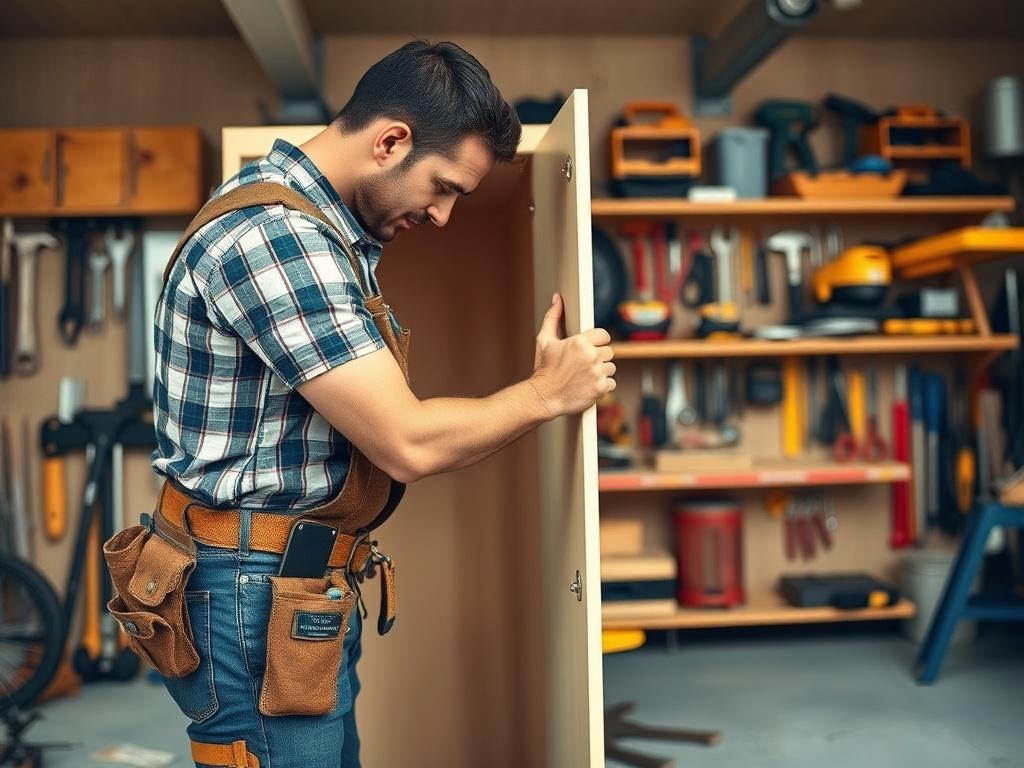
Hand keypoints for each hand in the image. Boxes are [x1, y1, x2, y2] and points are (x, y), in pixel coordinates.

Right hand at [530, 292, 615, 417]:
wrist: (543, 397)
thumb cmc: (543, 368)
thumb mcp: (544, 340)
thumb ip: (553, 317)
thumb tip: (557, 298)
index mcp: (580, 342)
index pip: (604, 335)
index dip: (597, 342)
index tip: (589, 348)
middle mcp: (591, 356)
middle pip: (609, 351)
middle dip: (598, 357)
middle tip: (584, 364)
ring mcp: (597, 373)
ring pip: (611, 367)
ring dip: (601, 371)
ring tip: (585, 375)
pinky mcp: (601, 388)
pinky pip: (612, 382)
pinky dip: (603, 385)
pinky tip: (589, 385)